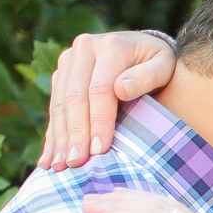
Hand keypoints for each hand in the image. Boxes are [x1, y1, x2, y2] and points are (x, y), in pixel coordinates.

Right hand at [38, 30, 177, 170]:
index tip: (100, 150)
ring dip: (59, 137)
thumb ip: (147, 76)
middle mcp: (84, 48)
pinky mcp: (62, 74)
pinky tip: (48, 158)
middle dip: (75, 134)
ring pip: (60, 103)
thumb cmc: (160, 63)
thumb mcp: (164, 65)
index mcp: (110, 46)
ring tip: (59, 166)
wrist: (143, 47)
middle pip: (75, 97)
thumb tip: (121, 89)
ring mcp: (69, 61)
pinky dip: (53, 134)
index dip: (99, 121)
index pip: (100, 89)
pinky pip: (55, 106)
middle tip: (76, 163)